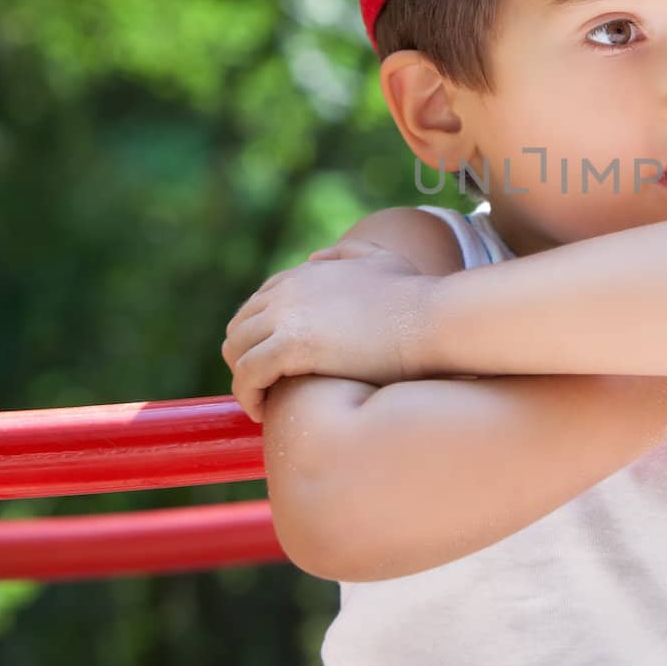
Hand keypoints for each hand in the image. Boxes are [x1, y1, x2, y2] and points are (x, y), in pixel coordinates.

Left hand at [221, 240, 434, 422]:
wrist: (431, 319)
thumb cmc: (416, 296)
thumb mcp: (382, 259)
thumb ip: (347, 253)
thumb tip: (314, 258)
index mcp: (304, 273)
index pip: (258, 303)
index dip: (259, 335)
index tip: (272, 361)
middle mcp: (287, 290)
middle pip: (239, 327)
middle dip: (244, 357)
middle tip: (263, 387)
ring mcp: (286, 316)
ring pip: (236, 352)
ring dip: (243, 379)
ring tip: (260, 402)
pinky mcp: (290, 346)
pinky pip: (246, 375)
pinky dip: (247, 395)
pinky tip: (261, 412)